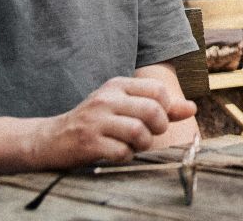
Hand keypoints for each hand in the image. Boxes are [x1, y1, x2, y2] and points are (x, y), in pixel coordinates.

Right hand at [24, 76, 196, 169]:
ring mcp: (96, 120)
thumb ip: (159, 107)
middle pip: (153, 111)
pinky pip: (122, 152)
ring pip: (139, 132)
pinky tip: (116, 153)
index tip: (154, 119)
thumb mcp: (124, 106)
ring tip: (132, 145)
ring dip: (142, 144)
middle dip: (157, 128)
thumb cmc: (95, 122)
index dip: (165, 108)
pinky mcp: (88, 143)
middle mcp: (107, 98)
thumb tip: (192, 108)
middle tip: (147, 134)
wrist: (51, 138)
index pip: (158, 90)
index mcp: (117, 85)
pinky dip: (125, 156)